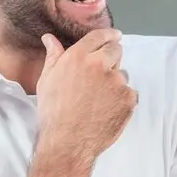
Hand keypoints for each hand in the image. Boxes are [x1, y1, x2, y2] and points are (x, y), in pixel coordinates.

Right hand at [36, 28, 137, 161]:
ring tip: (99, 100)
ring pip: (122, 74)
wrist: (68, 141)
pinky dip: (122, 100)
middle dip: (112, 57)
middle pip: (116, 50)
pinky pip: (130, 94)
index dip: (108, 35)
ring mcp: (116, 82)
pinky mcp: (128, 98)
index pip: (99, 36)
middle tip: (102, 74)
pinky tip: (107, 110)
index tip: (115, 36)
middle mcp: (99, 64)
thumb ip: (53, 56)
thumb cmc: (53, 112)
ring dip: (115, 81)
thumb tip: (50, 38)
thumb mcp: (47, 80)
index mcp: (78, 57)